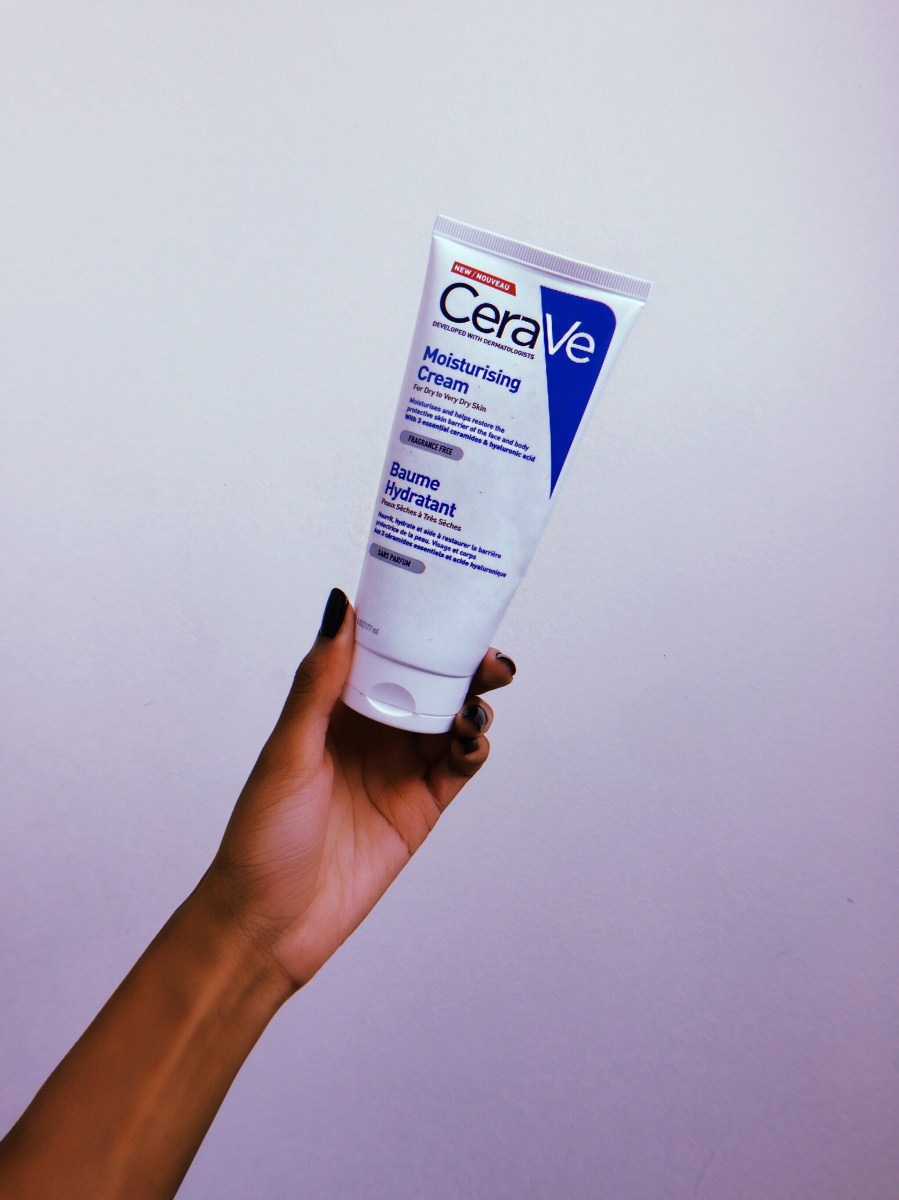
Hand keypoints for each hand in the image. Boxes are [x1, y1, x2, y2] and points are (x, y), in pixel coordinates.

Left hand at [205, 589, 515, 988]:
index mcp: (335, 708)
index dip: (416, 624)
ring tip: (480, 698)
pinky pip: (458, 767)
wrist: (270, 923)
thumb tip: (339, 609)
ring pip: (450, 719)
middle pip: (428, 683)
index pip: (383, 651)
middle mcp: (371, 732)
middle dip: (463, 664)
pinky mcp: (420, 807)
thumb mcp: (289, 749)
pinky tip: (471, 738)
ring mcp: (398, 769)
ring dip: (474, 702)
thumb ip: (319, 682)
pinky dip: (474, 747)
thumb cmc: (260, 836)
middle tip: (489, 656)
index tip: (446, 599)